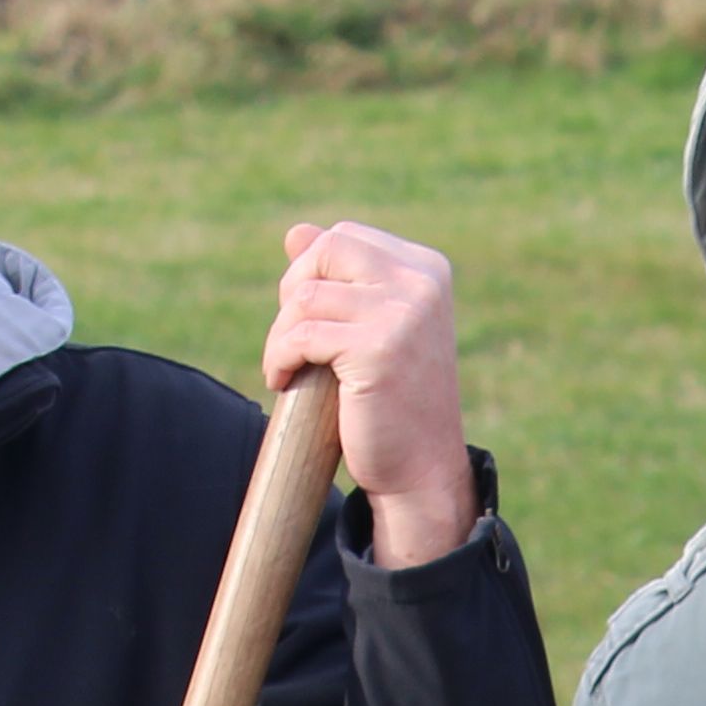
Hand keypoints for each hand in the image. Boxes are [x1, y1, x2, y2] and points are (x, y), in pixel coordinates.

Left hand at [267, 219, 476, 571]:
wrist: (422, 471)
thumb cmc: (394, 403)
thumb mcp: (374, 329)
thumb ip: (343, 280)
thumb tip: (296, 233)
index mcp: (427, 270)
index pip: (345, 238)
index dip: (311, 272)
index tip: (307, 318)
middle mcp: (421, 283)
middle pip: (326, 250)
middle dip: (293, 291)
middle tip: (292, 340)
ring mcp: (402, 313)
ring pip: (305, 294)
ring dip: (281, 333)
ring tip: (287, 368)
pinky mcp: (377, 348)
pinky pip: (301, 332)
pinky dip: (278, 355)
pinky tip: (281, 380)